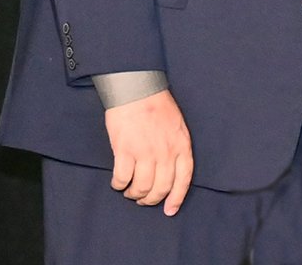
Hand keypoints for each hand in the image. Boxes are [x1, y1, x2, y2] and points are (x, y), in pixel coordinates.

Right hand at [104, 89, 194, 214]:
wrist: (138, 90)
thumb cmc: (157, 106)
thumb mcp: (178, 127)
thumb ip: (176, 147)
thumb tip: (170, 170)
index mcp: (182, 145)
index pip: (183, 179)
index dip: (177, 198)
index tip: (170, 210)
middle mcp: (166, 152)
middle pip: (161, 187)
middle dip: (151, 199)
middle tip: (143, 200)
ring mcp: (146, 152)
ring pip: (141, 187)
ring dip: (134, 194)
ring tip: (129, 191)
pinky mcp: (125, 150)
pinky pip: (122, 178)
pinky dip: (118, 185)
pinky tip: (117, 182)